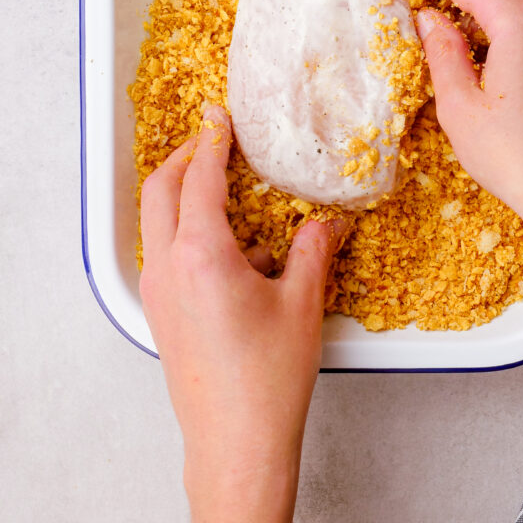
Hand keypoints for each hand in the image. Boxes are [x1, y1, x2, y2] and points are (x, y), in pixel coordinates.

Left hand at [139, 104, 346, 522]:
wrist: (235, 443)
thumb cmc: (265, 382)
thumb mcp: (302, 304)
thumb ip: (314, 250)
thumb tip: (328, 223)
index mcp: (202, 255)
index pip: (198, 179)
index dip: (210, 141)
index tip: (218, 116)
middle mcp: (168, 268)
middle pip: (158, 189)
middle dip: (182, 157)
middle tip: (210, 140)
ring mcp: (158, 293)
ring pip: (155, 222)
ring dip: (179, 194)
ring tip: (220, 190)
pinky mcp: (161, 314)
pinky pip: (162, 254)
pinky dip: (183, 232)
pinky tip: (231, 252)